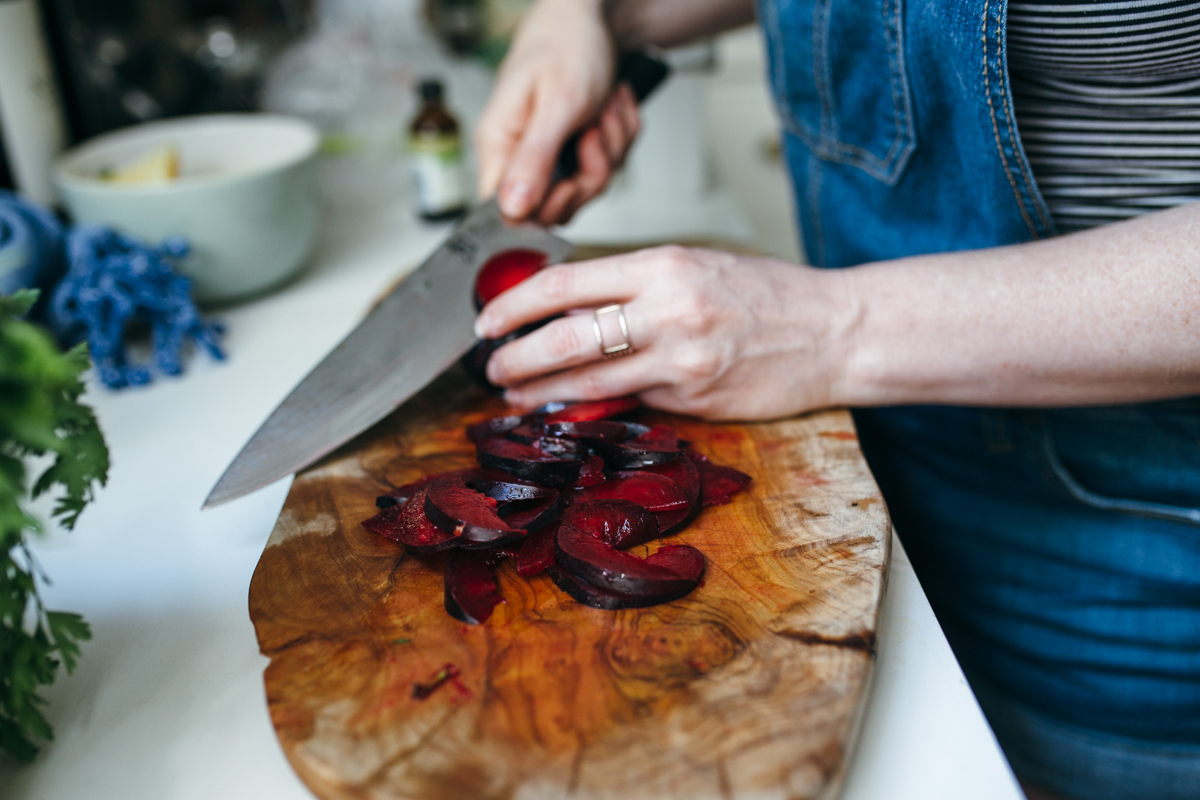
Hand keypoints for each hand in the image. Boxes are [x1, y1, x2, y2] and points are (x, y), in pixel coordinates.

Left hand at [473, 246, 859, 419]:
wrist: (835, 332)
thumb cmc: (769, 296)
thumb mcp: (698, 267)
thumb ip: (636, 284)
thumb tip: (571, 305)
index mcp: (664, 265)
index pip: (566, 283)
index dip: (515, 304)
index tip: (488, 320)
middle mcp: (668, 310)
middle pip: (566, 336)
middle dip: (517, 356)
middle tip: (492, 367)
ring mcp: (681, 359)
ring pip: (590, 381)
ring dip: (543, 392)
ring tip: (516, 395)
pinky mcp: (695, 399)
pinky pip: (630, 404)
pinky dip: (592, 408)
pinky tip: (569, 410)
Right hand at [475, 0, 640, 224]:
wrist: (591, 17)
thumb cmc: (567, 45)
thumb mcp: (557, 104)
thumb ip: (534, 160)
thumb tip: (512, 210)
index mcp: (499, 146)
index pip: (507, 214)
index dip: (545, 210)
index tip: (571, 182)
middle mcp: (519, 157)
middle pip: (557, 208)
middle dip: (591, 173)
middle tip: (595, 131)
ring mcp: (548, 156)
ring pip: (587, 188)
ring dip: (611, 148)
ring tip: (606, 107)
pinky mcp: (573, 152)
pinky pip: (604, 168)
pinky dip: (619, 138)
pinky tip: (611, 107)